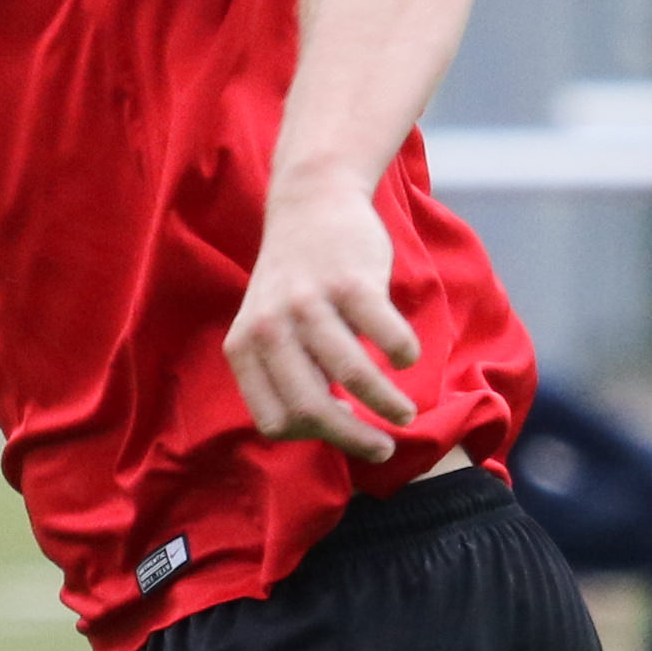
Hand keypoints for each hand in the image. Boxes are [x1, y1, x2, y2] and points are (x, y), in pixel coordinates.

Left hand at [224, 177, 419, 463]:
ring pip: (354, 376)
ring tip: (406, 412)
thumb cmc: (298, 282)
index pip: (274, 420)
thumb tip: (332, 433)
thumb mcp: (270, 329)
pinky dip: (403, 355)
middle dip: (355, 439)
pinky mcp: (350, 281)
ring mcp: (308, 303)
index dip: (312, 436)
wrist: (311, 202)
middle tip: (384, 447)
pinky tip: (407, 358)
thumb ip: (287, 375)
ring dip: (388, 404)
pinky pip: (386, 336)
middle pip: (312, 409)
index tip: (341, 427)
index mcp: (244, 348)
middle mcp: (269, 328)